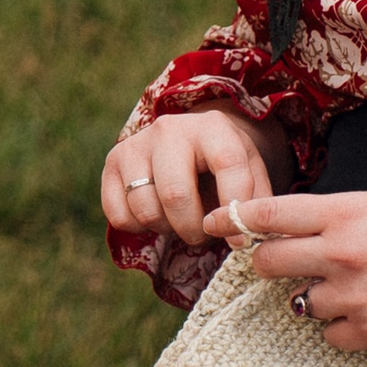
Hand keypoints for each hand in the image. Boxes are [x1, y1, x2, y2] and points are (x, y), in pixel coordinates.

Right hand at [103, 107, 287, 247]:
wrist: (188, 143)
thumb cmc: (223, 166)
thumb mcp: (250, 173)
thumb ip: (254, 202)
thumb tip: (245, 237)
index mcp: (212, 127)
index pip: (227, 163)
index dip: (233, 205)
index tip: (238, 239)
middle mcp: (169, 129)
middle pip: (175, 194)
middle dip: (193, 229)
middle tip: (203, 234)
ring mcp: (136, 144)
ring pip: (145, 209)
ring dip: (166, 229)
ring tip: (179, 220)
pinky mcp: (112, 162)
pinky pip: (119, 215)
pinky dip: (139, 228)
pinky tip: (155, 214)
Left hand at [205, 189, 366, 349]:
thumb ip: (335, 212)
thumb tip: (291, 224)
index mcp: (344, 213)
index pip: (270, 214)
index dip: (233, 218)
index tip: (212, 223)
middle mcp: (341, 253)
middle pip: (267, 262)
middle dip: (266, 262)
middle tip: (281, 262)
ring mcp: (353, 296)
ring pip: (298, 301)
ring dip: (313, 294)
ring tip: (351, 285)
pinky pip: (327, 334)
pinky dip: (339, 326)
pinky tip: (365, 310)